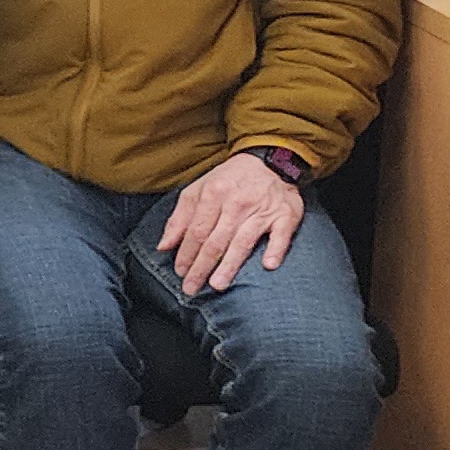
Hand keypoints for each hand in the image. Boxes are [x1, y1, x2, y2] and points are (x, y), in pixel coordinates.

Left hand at [160, 149, 304, 296]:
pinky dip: (275, 250)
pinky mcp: (285, 216)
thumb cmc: (229, 180)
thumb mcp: (199, 190)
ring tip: (217, 284)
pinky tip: (268, 265)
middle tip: (192, 288)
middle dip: (202, 267)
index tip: (180, 272)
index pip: (196, 230)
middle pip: (215, 240)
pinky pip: (281, 235)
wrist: (270, 161)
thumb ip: (180, 218)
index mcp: (213, 195)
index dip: (186, 253)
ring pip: (242, 241)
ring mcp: (262, 210)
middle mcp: (236, 204)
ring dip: (230, 265)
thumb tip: (164, 246)